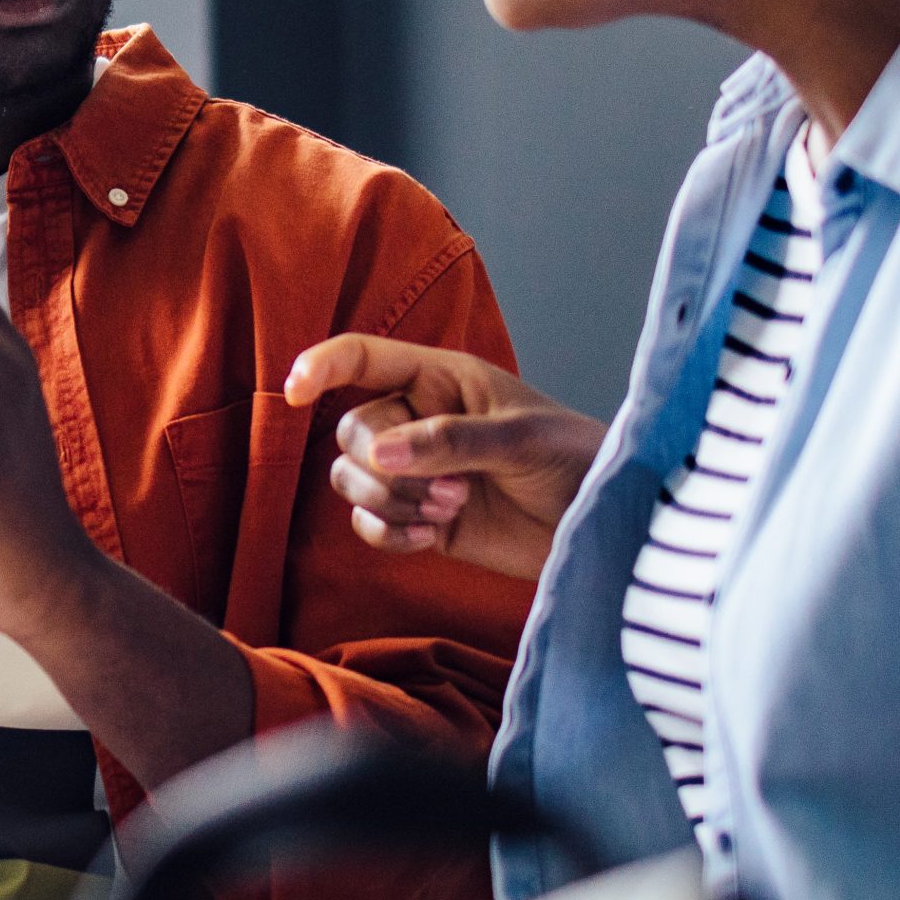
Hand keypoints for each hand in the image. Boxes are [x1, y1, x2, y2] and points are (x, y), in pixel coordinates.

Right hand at [284, 335, 607, 581]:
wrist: (604, 527)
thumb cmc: (576, 461)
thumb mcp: (519, 440)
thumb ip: (448, 441)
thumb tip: (378, 455)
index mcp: (441, 380)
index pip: (364, 358)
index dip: (321, 366)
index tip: (294, 392)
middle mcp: (418, 420)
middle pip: (351, 432)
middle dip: (383, 468)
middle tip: (446, 490)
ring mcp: (416, 473)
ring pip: (351, 479)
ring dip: (388, 502)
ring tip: (446, 512)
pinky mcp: (421, 520)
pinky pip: (368, 524)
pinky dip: (388, 534)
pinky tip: (428, 540)